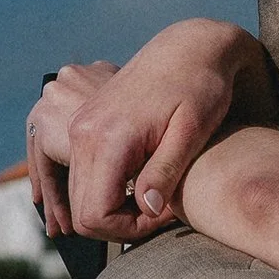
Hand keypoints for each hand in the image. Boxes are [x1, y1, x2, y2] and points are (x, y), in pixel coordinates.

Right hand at [25, 21, 266, 241]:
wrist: (188, 48)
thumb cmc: (200, 88)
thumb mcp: (191, 133)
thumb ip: (166, 171)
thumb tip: (148, 210)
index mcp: (108, 137)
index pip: (96, 213)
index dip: (129, 230)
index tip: (162, 216)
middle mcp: (83, 133)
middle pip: (82, 210)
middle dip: (119, 225)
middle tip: (159, 213)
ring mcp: (80, 127)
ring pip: (78, 195)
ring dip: (112, 209)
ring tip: (151, 200)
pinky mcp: (85, 124)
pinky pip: (81, 174)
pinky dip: (104, 191)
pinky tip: (138, 185)